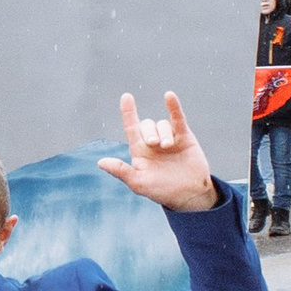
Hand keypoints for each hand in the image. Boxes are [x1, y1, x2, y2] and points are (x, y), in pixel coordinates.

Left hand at [97, 88, 218, 213]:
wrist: (189, 195)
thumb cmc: (161, 191)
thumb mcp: (139, 183)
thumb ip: (121, 171)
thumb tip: (101, 162)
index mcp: (139, 151)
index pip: (131, 127)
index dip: (128, 112)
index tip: (126, 97)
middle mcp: (153, 142)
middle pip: (147, 125)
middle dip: (149, 131)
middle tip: (154, 143)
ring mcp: (169, 138)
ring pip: (162, 124)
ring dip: (164, 133)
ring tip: (168, 146)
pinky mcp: (184, 137)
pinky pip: (178, 118)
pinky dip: (174, 106)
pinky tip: (169, 96)